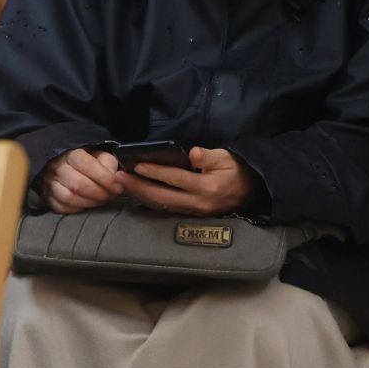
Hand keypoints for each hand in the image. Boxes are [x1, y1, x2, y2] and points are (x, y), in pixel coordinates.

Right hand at [40, 147, 122, 213]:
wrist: (67, 169)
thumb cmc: (87, 165)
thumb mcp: (100, 157)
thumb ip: (109, 163)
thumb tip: (116, 176)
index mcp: (72, 155)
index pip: (87, 165)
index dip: (104, 178)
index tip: (117, 187)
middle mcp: (57, 168)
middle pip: (78, 184)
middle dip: (99, 193)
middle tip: (111, 195)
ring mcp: (50, 183)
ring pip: (69, 197)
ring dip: (89, 202)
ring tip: (101, 200)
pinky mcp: (48, 198)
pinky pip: (62, 207)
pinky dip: (78, 208)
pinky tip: (88, 205)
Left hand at [122, 148, 255, 215]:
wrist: (250, 191)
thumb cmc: (236, 169)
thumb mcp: (227, 158)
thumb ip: (209, 156)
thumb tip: (193, 153)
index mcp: (207, 188)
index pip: (176, 179)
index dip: (155, 172)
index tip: (136, 165)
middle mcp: (198, 203)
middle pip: (162, 196)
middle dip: (138, 187)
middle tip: (118, 177)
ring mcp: (193, 212)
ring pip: (161, 205)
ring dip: (140, 195)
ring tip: (122, 184)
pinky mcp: (190, 214)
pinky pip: (166, 208)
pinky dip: (149, 201)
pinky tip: (137, 193)